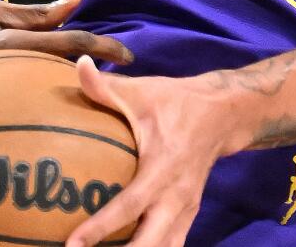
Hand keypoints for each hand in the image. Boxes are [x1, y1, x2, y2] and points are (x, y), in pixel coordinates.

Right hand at [0, 0, 132, 129]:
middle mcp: (14, 72)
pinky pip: (39, 117)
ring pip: (58, 102)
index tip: (130, 55)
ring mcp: (7, 101)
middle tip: (128, 81)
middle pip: (70, 75)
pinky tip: (73, 118)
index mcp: (13, 43)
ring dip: (85, 97)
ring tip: (107, 99)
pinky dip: (61, 113)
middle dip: (102, 79)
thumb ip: (33, 11)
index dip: (102, 47)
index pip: (68, 43)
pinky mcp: (0, 120)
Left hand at [65, 57, 228, 246]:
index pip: (128, 207)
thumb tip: (77, 67)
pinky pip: (170, 245)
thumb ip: (105, 87)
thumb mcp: (141, 91)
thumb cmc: (175, 102)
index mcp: (162, 169)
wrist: (222, 115)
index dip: (100, 228)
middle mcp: (176, 198)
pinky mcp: (188, 215)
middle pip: (151, 244)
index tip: (73, 245)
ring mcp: (185, 210)